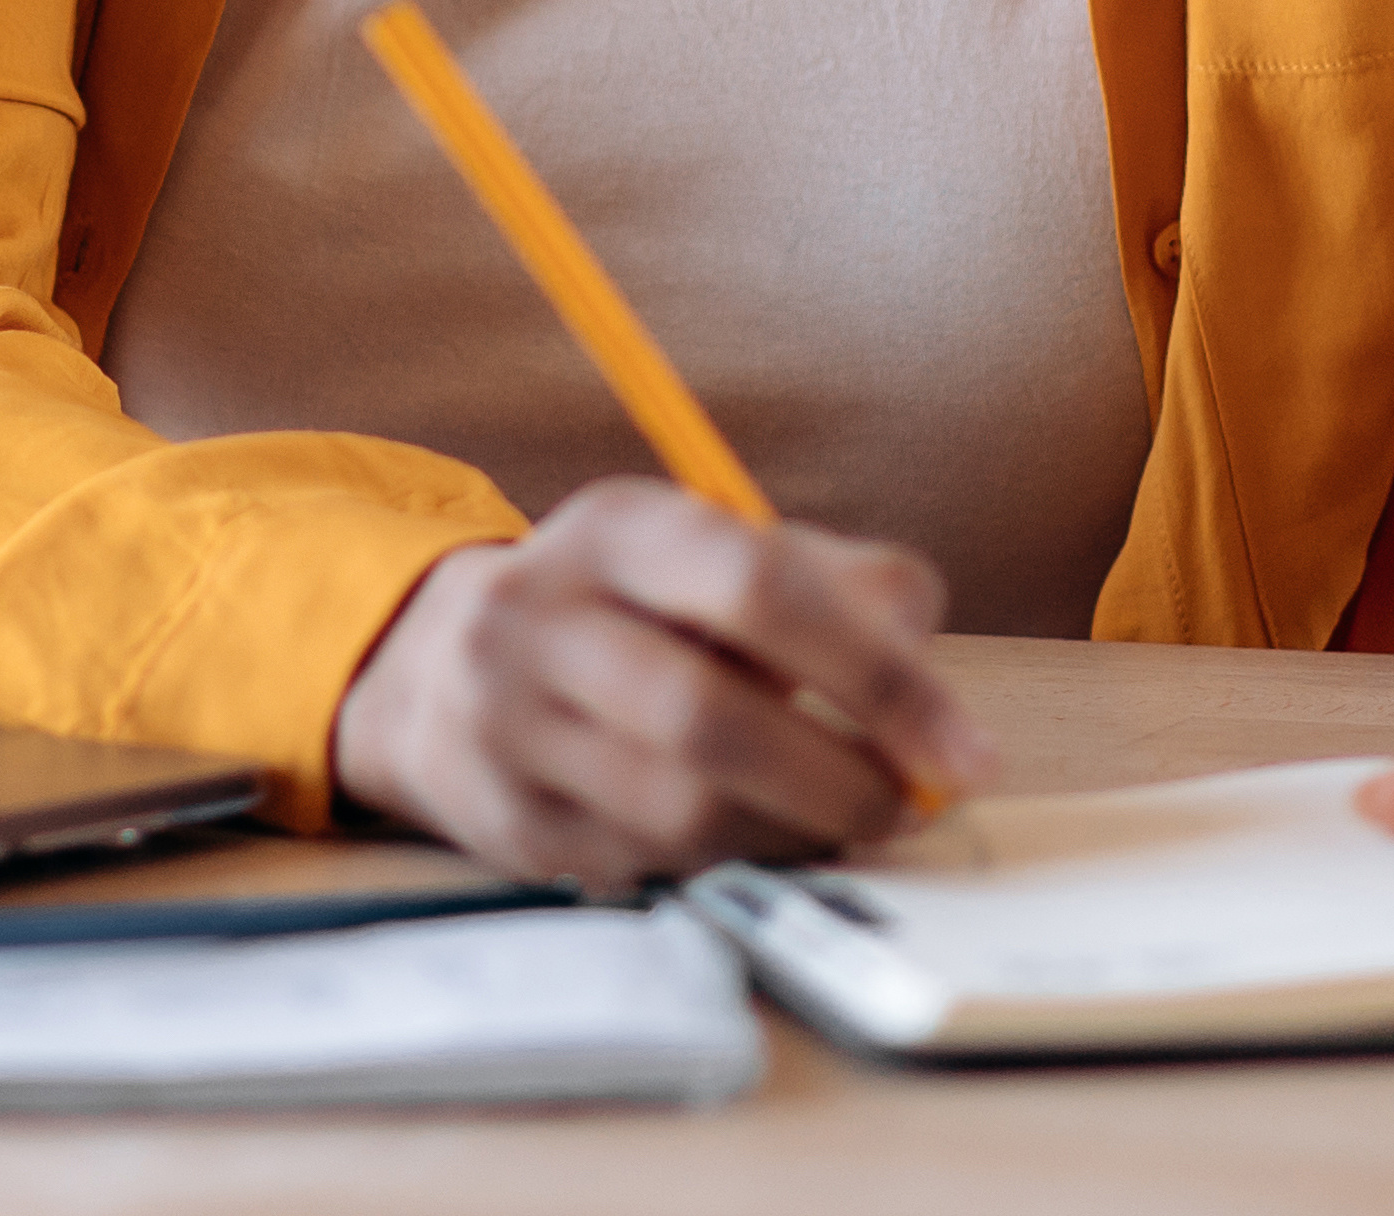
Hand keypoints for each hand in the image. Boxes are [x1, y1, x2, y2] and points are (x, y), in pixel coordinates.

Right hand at [329, 477, 997, 892]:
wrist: (432, 667)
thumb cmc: (626, 611)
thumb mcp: (712, 554)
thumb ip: (837, 583)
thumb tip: (921, 664)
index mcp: (617, 526)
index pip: (757, 586)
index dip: (877, 675)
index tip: (962, 750)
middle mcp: (541, 615)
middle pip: (711, 715)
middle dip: (840, 780)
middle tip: (906, 808)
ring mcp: (507, 724)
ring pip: (680, 811)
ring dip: (792, 834)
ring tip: (840, 824)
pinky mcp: (506, 822)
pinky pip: (648, 867)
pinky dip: (730, 864)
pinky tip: (762, 841)